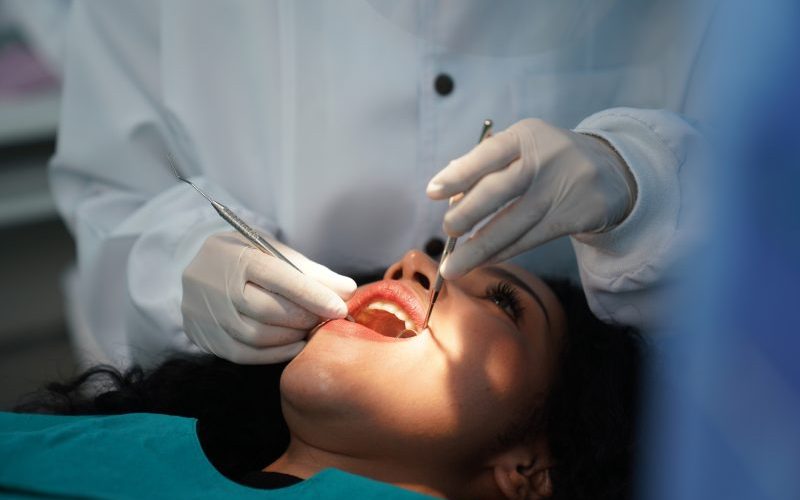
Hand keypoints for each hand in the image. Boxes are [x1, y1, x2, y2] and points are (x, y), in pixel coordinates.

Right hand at [181, 231, 355, 363]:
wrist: (196, 264)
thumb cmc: (246, 256)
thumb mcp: (275, 252)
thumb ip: (311, 272)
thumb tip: (347, 290)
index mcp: (238, 256)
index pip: (279, 277)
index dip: (313, 295)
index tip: (339, 308)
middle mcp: (217, 285)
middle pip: (267, 310)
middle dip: (304, 317)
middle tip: (324, 318)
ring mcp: (206, 313)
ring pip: (257, 335)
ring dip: (291, 337)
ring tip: (307, 329)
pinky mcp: (204, 336)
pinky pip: (244, 354)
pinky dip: (274, 354)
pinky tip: (293, 346)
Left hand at [427, 118, 635, 278]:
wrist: (612, 170)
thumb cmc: (548, 159)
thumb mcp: (523, 147)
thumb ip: (486, 164)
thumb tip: (447, 188)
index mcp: (526, 135)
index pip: (489, 153)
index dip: (459, 173)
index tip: (432, 192)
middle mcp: (545, 158)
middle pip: (500, 189)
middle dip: (468, 214)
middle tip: (447, 230)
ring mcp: (563, 187)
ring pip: (514, 223)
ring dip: (480, 249)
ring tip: (454, 266)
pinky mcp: (576, 215)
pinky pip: (532, 238)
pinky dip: (504, 252)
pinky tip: (484, 261)